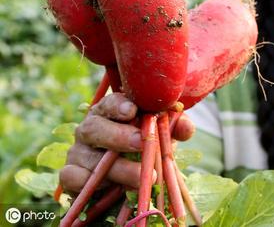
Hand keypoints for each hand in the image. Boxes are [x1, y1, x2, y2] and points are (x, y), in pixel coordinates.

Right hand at [59, 93, 194, 193]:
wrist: (125, 181)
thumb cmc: (143, 150)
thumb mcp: (161, 137)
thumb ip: (174, 129)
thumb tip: (186, 127)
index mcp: (110, 113)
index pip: (110, 102)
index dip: (119, 105)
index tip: (133, 111)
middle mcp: (90, 129)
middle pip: (95, 127)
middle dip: (118, 136)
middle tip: (140, 143)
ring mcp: (77, 151)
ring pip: (88, 156)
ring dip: (117, 168)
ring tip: (140, 176)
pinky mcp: (70, 174)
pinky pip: (72, 177)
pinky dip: (93, 183)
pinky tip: (113, 188)